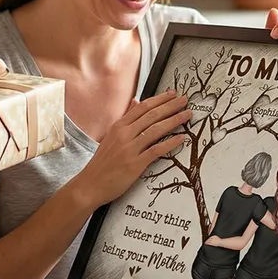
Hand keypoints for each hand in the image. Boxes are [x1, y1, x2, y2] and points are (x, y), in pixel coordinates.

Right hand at [72, 91, 190, 209]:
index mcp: (118, 126)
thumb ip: (126, 119)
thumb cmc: (102, 162)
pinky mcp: (135, 164)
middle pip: (151, 115)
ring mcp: (129, 149)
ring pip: (156, 130)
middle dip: (170, 106)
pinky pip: (156, 150)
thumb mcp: (111, 136)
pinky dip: (170, 143)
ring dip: (174, 120)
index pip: (142, 107)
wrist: (90, 184)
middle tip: (184, 100)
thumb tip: (136, 101)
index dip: (159, 99)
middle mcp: (124, 134)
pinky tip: (181, 138)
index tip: (172, 94)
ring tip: (187, 115)